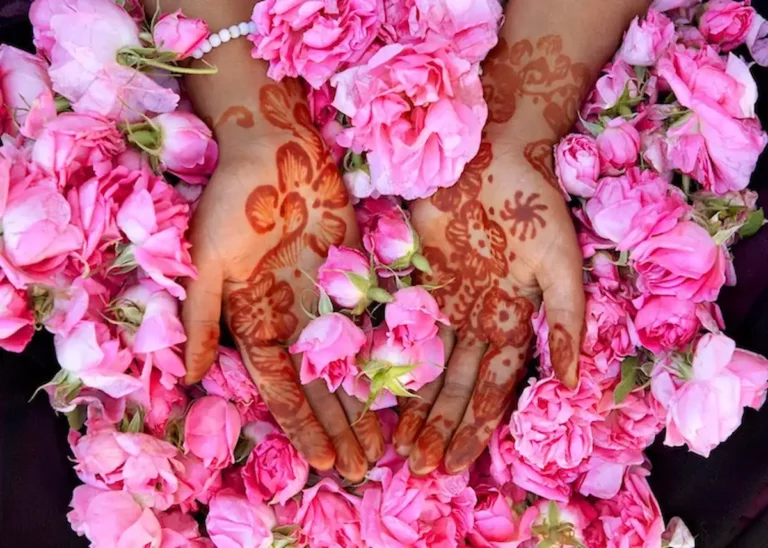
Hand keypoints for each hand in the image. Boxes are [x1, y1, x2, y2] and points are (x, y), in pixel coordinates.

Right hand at [181, 80, 383, 480]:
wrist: (275, 148)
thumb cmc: (234, 200)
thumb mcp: (207, 259)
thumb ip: (200, 316)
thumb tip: (188, 376)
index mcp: (254, 319)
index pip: (280, 386)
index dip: (299, 425)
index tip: (320, 461)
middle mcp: (291, 318)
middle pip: (317, 386)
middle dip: (336, 428)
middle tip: (360, 469)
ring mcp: (323, 300)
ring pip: (346, 364)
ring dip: (360, 405)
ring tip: (380, 445)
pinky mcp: (351, 277)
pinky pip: (370, 326)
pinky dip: (382, 358)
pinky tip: (399, 390)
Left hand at [393, 135, 584, 475]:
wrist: (494, 149)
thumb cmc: (535, 204)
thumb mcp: (561, 265)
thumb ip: (567, 321)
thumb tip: (573, 382)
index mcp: (511, 318)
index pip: (492, 385)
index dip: (476, 425)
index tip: (457, 464)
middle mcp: (474, 316)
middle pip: (455, 383)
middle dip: (440, 426)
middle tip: (421, 469)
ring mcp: (442, 297)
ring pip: (425, 361)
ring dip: (414, 404)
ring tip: (398, 445)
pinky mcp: (413, 274)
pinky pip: (397, 323)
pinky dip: (386, 355)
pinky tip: (372, 388)